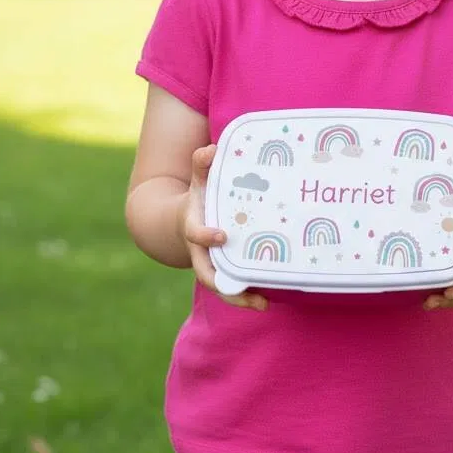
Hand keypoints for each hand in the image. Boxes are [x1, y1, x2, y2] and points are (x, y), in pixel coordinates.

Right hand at [177, 144, 267, 310]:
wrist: (182, 221)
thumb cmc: (198, 197)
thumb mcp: (197, 179)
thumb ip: (201, 164)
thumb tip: (212, 149)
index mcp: (193, 228)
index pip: (196, 235)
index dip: (206, 236)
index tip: (222, 235)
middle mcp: (200, 252)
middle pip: (207, 274)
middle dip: (224, 284)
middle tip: (245, 289)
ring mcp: (212, 264)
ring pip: (222, 287)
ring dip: (240, 297)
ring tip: (263, 303)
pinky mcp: (224, 270)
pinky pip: (234, 285)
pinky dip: (248, 293)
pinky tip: (270, 296)